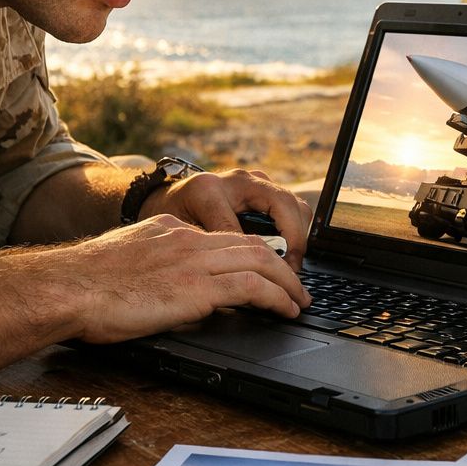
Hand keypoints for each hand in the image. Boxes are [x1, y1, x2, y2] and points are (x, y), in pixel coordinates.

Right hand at [56, 215, 313, 343]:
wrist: (66, 288)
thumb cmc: (82, 284)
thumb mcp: (125, 259)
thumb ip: (153, 263)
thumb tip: (168, 286)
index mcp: (170, 229)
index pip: (225, 236)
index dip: (252, 252)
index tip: (267, 268)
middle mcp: (188, 238)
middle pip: (252, 244)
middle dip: (282, 264)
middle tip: (297, 285)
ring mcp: (194, 260)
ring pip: (261, 260)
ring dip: (288, 282)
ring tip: (300, 301)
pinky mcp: (196, 287)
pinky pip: (252, 287)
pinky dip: (277, 297)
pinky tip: (286, 310)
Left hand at [138, 167, 312, 267]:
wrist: (167, 197)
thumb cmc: (171, 219)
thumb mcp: (178, 237)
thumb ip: (202, 251)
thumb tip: (232, 278)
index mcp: (208, 191)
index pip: (241, 231)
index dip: (258, 260)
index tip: (267, 284)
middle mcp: (235, 180)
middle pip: (283, 205)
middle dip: (294, 241)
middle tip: (291, 273)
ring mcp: (253, 181)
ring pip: (293, 204)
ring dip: (299, 236)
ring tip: (291, 267)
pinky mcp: (264, 187)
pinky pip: (291, 206)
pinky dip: (296, 230)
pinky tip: (287, 255)